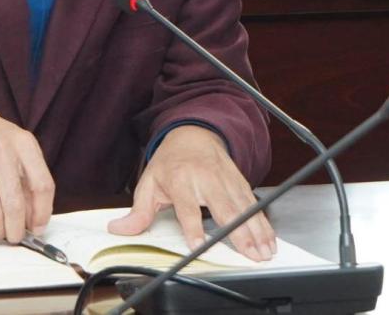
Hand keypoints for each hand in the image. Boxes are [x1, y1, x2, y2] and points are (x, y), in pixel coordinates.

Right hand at [0, 99, 54, 243]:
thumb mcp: (17, 149)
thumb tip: (34, 220)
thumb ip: (29, 179)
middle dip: (16, 229)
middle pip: (15, 204)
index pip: (42, 186)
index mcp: (23, 144)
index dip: (42, 213)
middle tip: (14, 236)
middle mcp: (1, 150)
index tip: (38, 227)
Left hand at [108, 126, 275, 261]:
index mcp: (180, 179)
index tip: (199, 244)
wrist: (193, 134)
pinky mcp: (239, 181)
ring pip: (244, 207)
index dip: (193, 227)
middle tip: (250, 254)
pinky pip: (253, 204)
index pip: (187, 207)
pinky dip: (263, 222)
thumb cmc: (170, 162)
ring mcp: (226, 179)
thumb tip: (119, 229)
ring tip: (265, 252)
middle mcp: (206, 178)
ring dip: (257, 231)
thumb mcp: (149, 183)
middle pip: (224, 207)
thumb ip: (138, 212)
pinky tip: (269, 238)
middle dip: (239, 232)